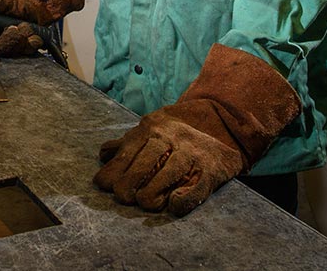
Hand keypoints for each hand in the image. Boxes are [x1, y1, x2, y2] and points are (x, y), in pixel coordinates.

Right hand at [0, 0, 49, 65]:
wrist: (35, 8)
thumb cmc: (15, 6)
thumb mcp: (4, 1)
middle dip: (7, 41)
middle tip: (13, 28)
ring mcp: (12, 49)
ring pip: (16, 50)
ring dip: (22, 36)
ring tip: (24, 25)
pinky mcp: (26, 50)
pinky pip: (31, 48)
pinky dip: (33, 39)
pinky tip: (33, 32)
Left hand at [93, 44, 300, 215]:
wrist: (222, 120)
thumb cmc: (176, 133)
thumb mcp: (151, 130)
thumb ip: (128, 143)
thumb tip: (104, 156)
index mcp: (152, 126)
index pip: (129, 150)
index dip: (114, 170)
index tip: (104, 185)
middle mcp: (172, 136)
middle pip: (146, 161)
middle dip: (130, 182)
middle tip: (122, 197)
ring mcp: (193, 152)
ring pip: (170, 173)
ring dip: (153, 191)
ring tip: (144, 202)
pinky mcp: (212, 168)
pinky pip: (197, 187)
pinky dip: (184, 199)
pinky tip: (172, 205)